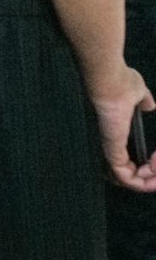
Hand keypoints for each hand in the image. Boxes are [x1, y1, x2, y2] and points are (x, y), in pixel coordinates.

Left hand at [90, 61, 155, 192]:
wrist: (110, 77)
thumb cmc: (119, 81)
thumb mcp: (137, 94)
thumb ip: (142, 102)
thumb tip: (148, 105)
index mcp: (114, 134)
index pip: (124, 163)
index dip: (144, 169)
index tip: (155, 161)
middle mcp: (108, 145)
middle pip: (126, 176)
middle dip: (149, 178)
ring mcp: (108, 149)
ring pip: (127, 180)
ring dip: (148, 181)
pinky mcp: (111, 150)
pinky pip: (125, 178)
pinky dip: (141, 182)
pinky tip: (152, 173)